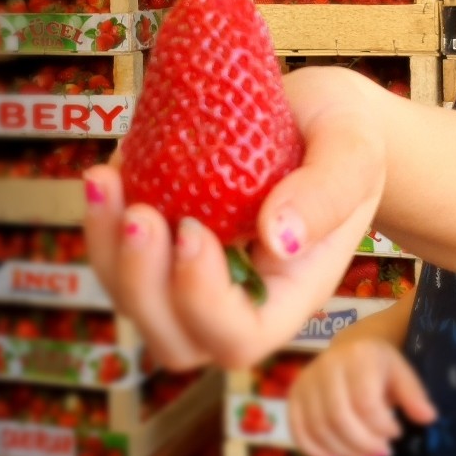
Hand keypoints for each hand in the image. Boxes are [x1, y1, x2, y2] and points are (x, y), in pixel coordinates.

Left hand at [82, 66, 388, 370]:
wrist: (321, 117)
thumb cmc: (347, 136)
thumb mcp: (354, 152)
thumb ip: (327, 193)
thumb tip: (276, 240)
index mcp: (292, 293)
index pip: (239, 336)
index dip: (204, 302)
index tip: (194, 230)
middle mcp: (240, 298)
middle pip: (174, 339)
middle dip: (142, 285)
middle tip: (139, 214)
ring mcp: (197, 276)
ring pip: (135, 302)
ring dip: (108, 253)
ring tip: (105, 182)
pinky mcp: (167, 245)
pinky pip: (119, 257)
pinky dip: (102, 222)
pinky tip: (108, 172)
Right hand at [290, 336, 436, 455]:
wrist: (350, 348)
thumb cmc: (380, 364)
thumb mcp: (402, 372)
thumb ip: (414, 395)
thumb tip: (428, 418)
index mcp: (357, 357)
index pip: (365, 402)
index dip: (382, 427)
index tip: (396, 433)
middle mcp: (326, 367)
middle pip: (339, 418)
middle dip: (364, 444)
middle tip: (383, 454)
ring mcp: (306, 382)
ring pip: (320, 429)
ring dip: (345, 451)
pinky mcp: (293, 396)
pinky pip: (299, 432)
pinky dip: (316, 452)